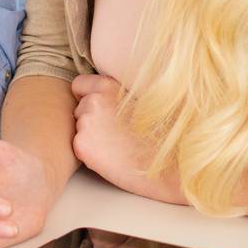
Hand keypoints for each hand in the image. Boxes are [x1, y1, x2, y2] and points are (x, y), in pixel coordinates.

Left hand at [70, 74, 185, 204]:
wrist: (168, 162)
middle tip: (115, 133)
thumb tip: (109, 97)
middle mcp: (93, 101)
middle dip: (91, 120)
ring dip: (92, 137)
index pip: (79, 84)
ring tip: (117, 146)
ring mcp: (85, 123)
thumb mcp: (142, 99)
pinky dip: (90, 154)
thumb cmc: (162, 132)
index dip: (87, 96)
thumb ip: (119, 95)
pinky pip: (79, 148)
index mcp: (108, 86)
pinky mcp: (81, 146)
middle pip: (79, 109)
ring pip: (79, 129)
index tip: (100, 109)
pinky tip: (112, 157)